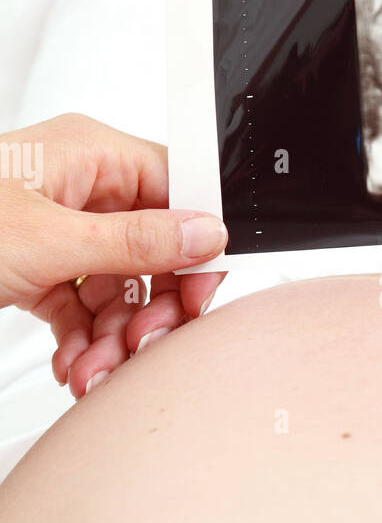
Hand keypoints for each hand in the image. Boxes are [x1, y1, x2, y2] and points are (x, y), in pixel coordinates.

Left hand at [0, 113, 226, 396]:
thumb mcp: (47, 240)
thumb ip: (134, 241)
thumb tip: (205, 232)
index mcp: (90, 154)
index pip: (177, 191)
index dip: (195, 245)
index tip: (197, 292)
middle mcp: (79, 186)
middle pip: (152, 248)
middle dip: (149, 306)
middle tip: (144, 342)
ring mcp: (57, 227)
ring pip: (118, 286)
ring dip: (114, 336)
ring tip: (96, 367)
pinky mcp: (35, 266)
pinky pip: (82, 306)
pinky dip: (83, 341)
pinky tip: (75, 365)